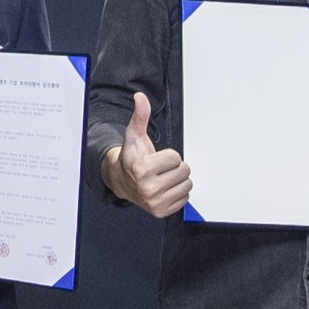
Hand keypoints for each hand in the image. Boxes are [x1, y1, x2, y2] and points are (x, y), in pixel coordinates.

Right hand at [107, 92, 191, 217]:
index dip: (168, 155)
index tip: (155, 159)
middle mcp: (148, 188)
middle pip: (184, 171)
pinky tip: (164, 188)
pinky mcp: (161, 211)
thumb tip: (140, 97)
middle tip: (160, 169)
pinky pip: (184, 198)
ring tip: (162, 178)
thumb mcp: (134, 135)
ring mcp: (155, 202)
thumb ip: (140, 115)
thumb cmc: (132, 157)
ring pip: (187, 185)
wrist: (121, 181)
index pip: (176, 158)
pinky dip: (177, 193)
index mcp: (142, 169)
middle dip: (174, 167)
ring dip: (178, 180)